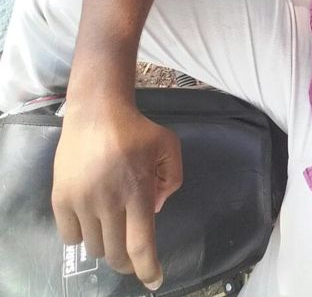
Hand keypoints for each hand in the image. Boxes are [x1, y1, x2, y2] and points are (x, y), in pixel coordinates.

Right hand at [52, 102, 182, 290]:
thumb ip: (171, 179)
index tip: (154, 281)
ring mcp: (82, 200)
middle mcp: (108, 201)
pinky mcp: (61, 198)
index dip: (147, 269)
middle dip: (128, 261)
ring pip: (94, 248)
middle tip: (132, 253)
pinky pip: (70, 236)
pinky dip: (82, 235)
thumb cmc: (136, 129)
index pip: (141, 245)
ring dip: (106, 244)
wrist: (97, 111)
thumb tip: (154, 209)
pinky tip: (91, 219)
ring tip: (111, 224)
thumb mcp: (168, 146)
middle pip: (116, 254)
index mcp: (137, 190)